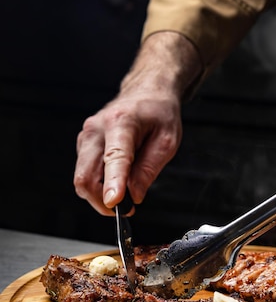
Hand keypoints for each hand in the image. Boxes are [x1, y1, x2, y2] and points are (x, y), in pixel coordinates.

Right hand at [73, 32, 202, 214]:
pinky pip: (85, 173)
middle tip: (126, 208)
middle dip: (102, 200)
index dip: (113, 183)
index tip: (114, 203)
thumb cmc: (158, 113)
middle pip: (86, 175)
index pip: (114, 158)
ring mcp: (86, 136)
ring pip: (82, 178)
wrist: (146, 92)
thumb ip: (149, 169)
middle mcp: (97, 128)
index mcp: (121, 122)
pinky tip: (117, 178)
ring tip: (125, 192)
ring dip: (100, 194)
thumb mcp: (167, 141)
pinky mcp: (83, 144)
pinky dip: (99, 184)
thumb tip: (134, 195)